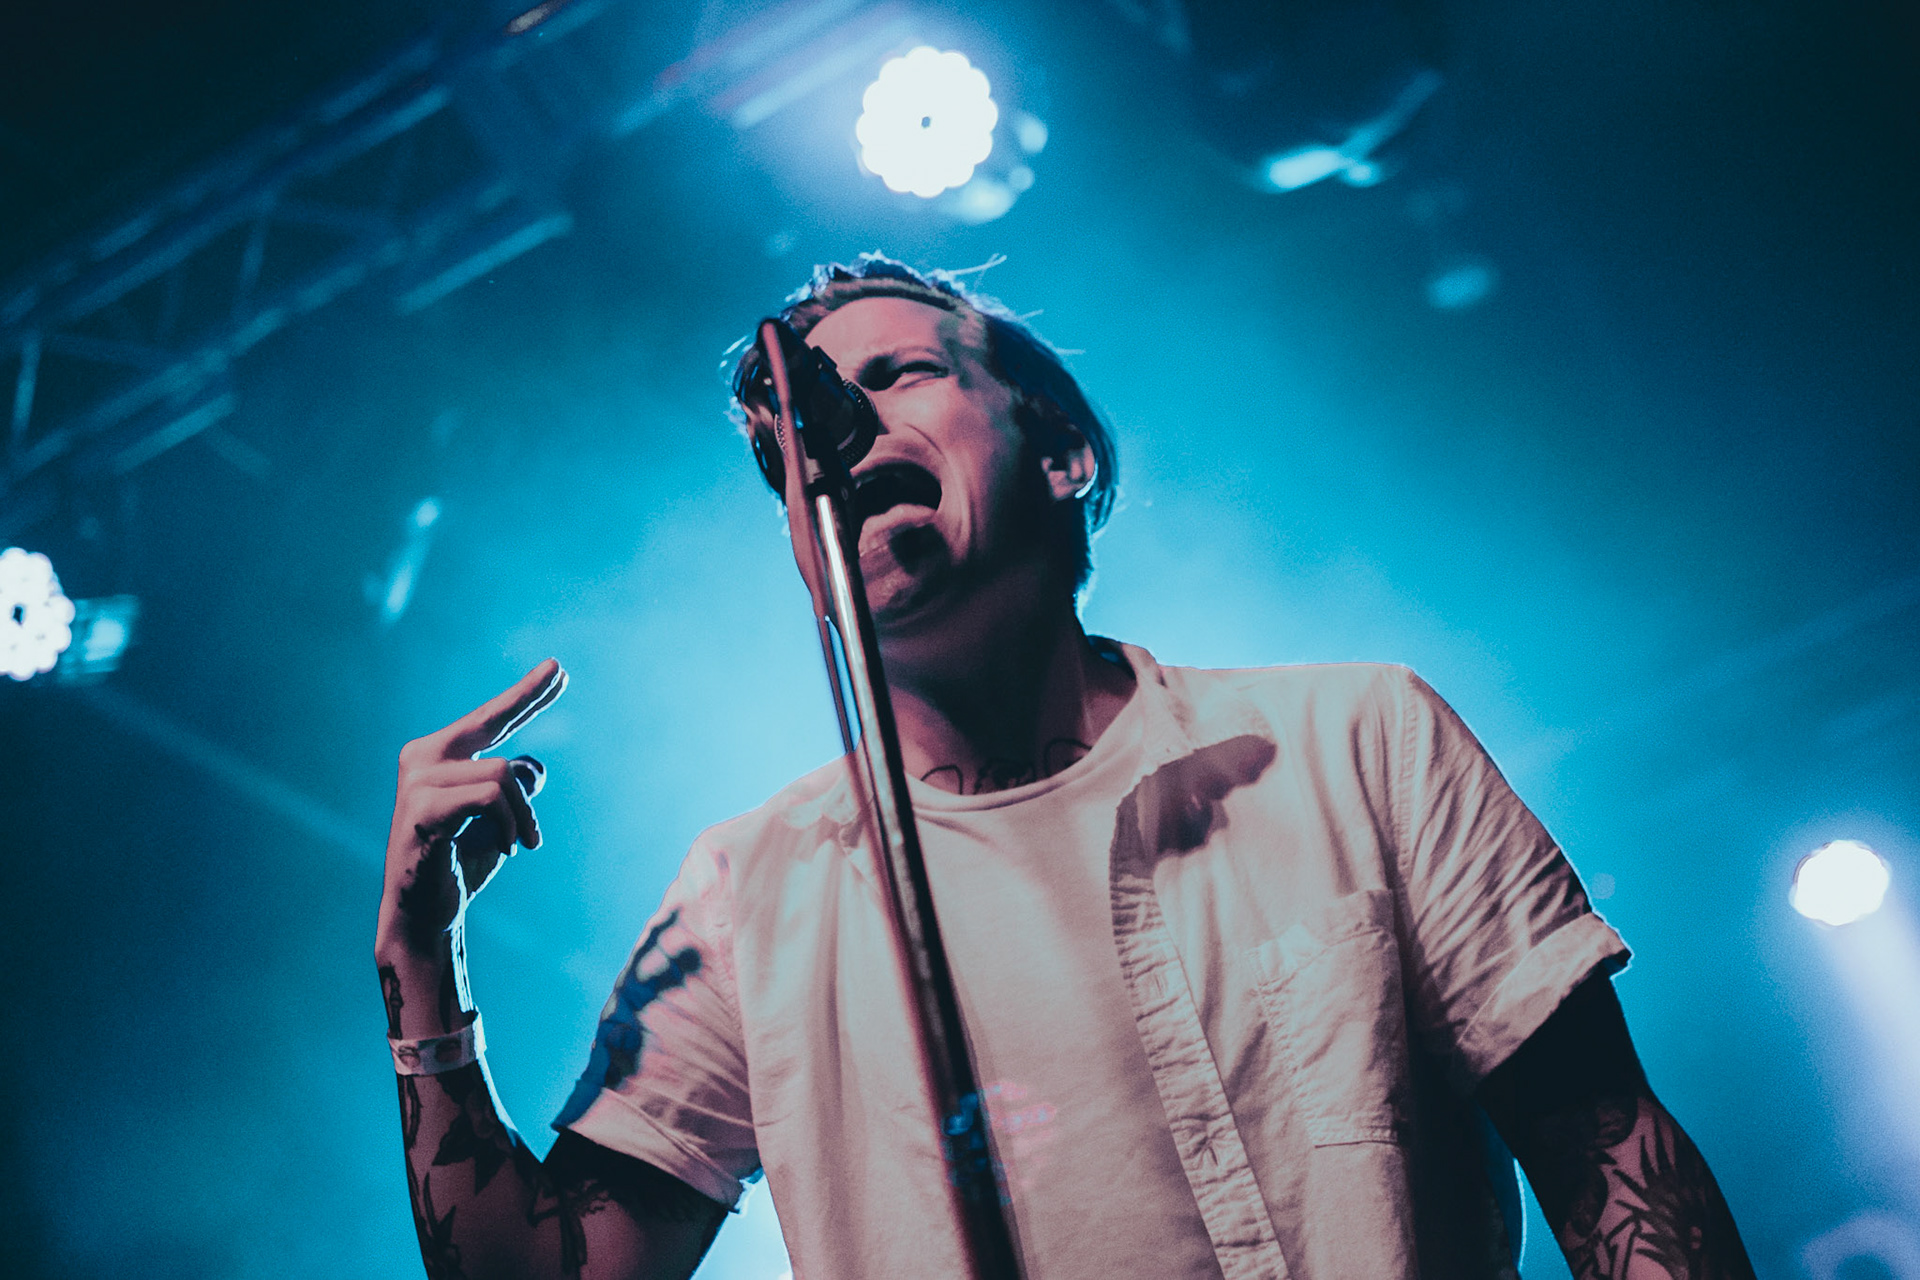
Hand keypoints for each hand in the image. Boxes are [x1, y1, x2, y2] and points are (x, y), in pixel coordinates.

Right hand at [378, 659, 567, 957]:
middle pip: (491, 720)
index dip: (524, 694)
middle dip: (526, 695)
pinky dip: (509, 825)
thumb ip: (512, 788)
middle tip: (560, 671)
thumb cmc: (461, 865)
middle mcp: (421, 758)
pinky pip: (490, 798)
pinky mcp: (423, 809)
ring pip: (501, 774)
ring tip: (523, 843)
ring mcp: (418, 782)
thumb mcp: (500, 820)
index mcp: (437, 757)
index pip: (489, 720)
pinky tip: (505, 848)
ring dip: (523, 815)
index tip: (557, 669)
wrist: (426, 917)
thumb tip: (532, 764)